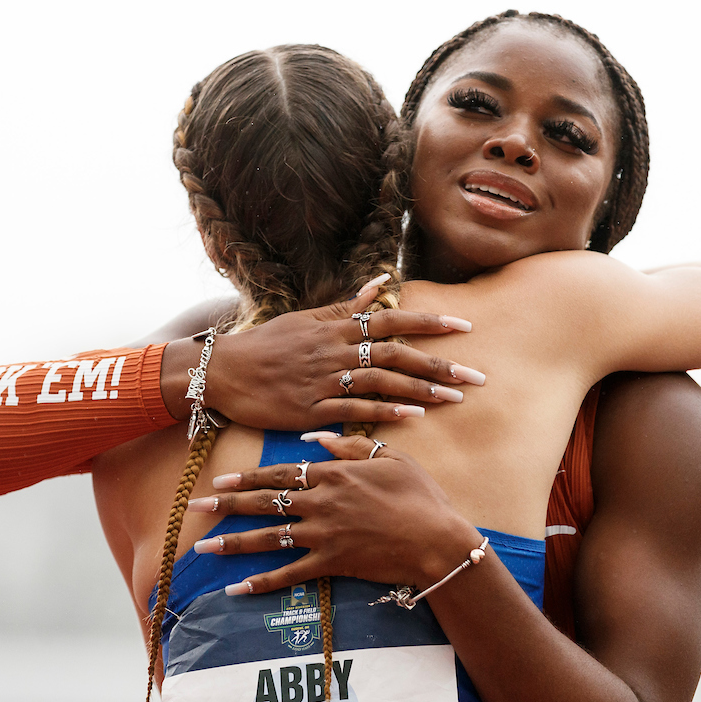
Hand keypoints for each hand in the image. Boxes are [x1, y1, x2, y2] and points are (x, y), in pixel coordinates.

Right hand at [161, 282, 485, 429]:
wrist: (223, 372)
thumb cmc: (268, 344)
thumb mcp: (308, 318)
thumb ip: (348, 307)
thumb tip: (381, 283)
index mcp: (337, 327)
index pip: (392, 319)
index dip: (429, 322)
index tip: (465, 326)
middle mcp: (336, 350)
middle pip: (397, 355)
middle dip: (440, 365)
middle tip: (477, 377)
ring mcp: (324, 380)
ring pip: (382, 383)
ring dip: (421, 391)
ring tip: (455, 399)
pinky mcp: (312, 409)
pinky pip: (355, 411)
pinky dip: (385, 413)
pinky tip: (412, 417)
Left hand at [187, 433, 483, 593]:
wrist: (437, 540)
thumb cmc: (421, 496)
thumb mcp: (392, 459)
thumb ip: (352, 446)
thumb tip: (317, 438)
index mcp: (335, 474)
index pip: (282, 472)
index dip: (249, 475)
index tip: (221, 477)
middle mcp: (322, 502)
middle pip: (265, 501)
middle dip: (227, 503)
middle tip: (196, 506)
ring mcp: (325, 535)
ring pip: (269, 537)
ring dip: (233, 542)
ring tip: (203, 546)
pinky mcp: (332, 563)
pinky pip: (290, 574)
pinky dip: (262, 583)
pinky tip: (236, 588)